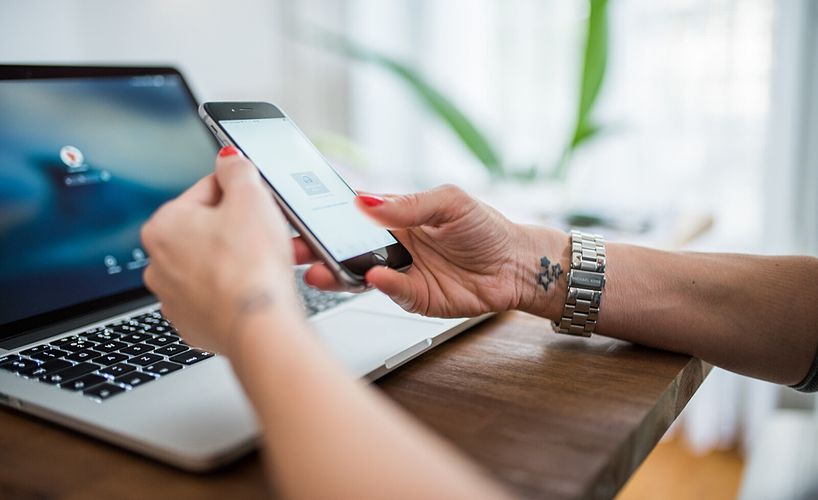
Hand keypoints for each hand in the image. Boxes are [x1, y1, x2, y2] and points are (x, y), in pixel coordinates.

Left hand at [141, 147, 300, 355]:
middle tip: (272, 233)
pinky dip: (239, 291)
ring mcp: (175, 298)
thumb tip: (228, 159)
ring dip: (243, 259)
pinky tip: (258, 288)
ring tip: (272, 261)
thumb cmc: (251, 266)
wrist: (259, 326)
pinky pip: (220, 297)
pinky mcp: (196, 324)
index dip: (241, 194)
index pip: (206, 192)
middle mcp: (159, 264)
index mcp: (163, 226)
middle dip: (243, 230)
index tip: (259, 202)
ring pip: (216, 265)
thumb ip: (238, 169)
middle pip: (210, 231)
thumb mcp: (251, 197)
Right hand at [298, 184, 568, 318]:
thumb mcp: (449, 202)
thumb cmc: (487, 228)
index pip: (351, 216)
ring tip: (318, 271)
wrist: (519, 265)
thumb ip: (409, 204)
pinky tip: (373, 277)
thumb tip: (368, 201)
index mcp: (396, 218)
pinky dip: (382, 285)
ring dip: (338, 274)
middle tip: (293, 250)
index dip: (326, 217)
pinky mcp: (416, 298)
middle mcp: (393, 247)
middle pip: (346, 249)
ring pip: (360, 275)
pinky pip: (393, 292)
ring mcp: (402, 274)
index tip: (299, 215)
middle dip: (316, 250)